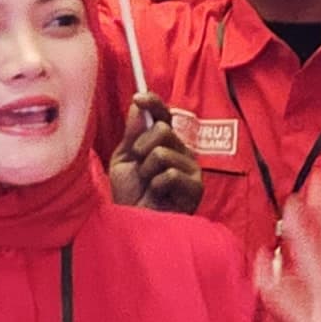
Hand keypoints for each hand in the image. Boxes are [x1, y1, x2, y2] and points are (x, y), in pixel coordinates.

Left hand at [106, 92, 203, 213]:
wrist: (135, 223)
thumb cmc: (130, 193)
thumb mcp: (124, 159)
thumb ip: (132, 133)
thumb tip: (137, 106)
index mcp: (164, 141)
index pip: (164, 115)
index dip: (153, 103)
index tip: (138, 98)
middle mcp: (181, 150)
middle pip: (162, 129)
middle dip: (142, 149)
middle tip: (140, 167)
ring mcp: (191, 167)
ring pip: (163, 153)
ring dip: (147, 172)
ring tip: (149, 186)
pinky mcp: (196, 186)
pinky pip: (170, 174)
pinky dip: (156, 186)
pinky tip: (158, 196)